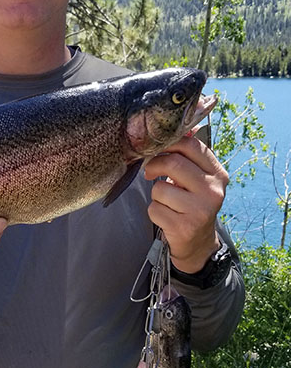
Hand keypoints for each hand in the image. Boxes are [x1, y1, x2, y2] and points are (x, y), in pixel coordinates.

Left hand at [144, 134, 227, 273]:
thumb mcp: (196, 177)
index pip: (191, 145)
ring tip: (166, 201)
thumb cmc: (191, 201)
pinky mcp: (185, 227)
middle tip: (149, 171)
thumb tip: (180, 125)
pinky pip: (155, 208)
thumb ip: (187, 154)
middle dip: (154, 165)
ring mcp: (201, 210)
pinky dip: (154, 211)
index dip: (167, 143)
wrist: (197, 242)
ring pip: (160, 188)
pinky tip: (166, 215)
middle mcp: (213, 191)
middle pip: (173, 163)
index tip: (156, 149)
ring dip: (155, 194)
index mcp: (217, 174)